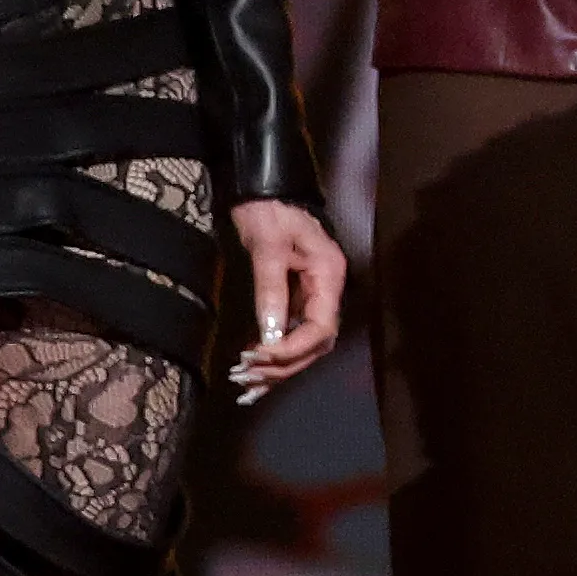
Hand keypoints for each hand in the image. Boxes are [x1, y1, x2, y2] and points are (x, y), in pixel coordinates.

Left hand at [227, 201, 347, 403]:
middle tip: (248, 377)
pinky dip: (274, 356)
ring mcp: (314, 295)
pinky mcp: (298, 298)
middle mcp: (327, 290)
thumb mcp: (268, 248)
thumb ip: (271, 291)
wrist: (264, 191)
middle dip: (284, 364)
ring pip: (304, 345)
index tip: (260, 357)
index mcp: (329, 275)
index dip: (293, 349)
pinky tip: (255, 372)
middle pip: (316, 343)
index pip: (321, 327)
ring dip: (278, 367)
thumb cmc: (269, 212)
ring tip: (247, 384)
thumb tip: (269, 336)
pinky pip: (291, 334)